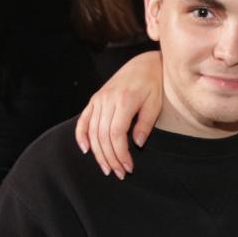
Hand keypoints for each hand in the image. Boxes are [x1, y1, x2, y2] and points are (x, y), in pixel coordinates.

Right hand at [75, 51, 162, 178]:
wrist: (143, 63)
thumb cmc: (154, 84)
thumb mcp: (155, 103)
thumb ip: (145, 124)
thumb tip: (137, 144)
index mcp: (124, 101)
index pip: (116, 134)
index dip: (121, 154)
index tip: (129, 167)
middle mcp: (107, 100)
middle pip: (103, 136)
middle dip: (110, 158)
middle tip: (119, 173)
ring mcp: (99, 99)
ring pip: (93, 131)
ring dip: (98, 153)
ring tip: (107, 168)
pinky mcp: (95, 99)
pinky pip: (84, 120)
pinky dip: (82, 135)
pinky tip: (86, 150)